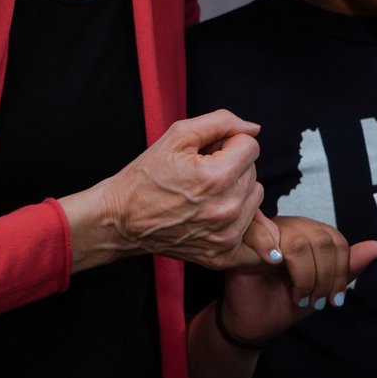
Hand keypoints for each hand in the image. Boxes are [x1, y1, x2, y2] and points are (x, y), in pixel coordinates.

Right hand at [63, 110, 274, 270]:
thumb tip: (253, 128)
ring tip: (206, 193)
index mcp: (216, 177)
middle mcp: (226, 208)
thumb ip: (221, 122)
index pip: (251, 146)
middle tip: (202, 172)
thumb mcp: (178, 134)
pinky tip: (219, 217)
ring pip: (254, 197)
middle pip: (253, 171)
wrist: (122, 218)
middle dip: (232, 165)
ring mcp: (226, 236)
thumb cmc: (147, 175)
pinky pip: (254, 233)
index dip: (229, 143)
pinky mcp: (223, 255)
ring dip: (237, 191)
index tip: (208, 152)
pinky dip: (243, 223)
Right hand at [217, 216, 376, 345]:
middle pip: (321, 239)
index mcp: (307, 233)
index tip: (334, 299)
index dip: (341, 271)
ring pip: (299, 241)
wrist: (254, 324)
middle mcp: (288, 226)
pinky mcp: (243, 241)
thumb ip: (347, 268)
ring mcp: (265, 231)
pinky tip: (276, 270)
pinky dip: (275, 257)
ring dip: (305, 277)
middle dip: (325, 277)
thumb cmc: (285, 302)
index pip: (336, 239)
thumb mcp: (323, 288)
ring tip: (300, 296)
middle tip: (317, 301)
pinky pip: (262, 235)